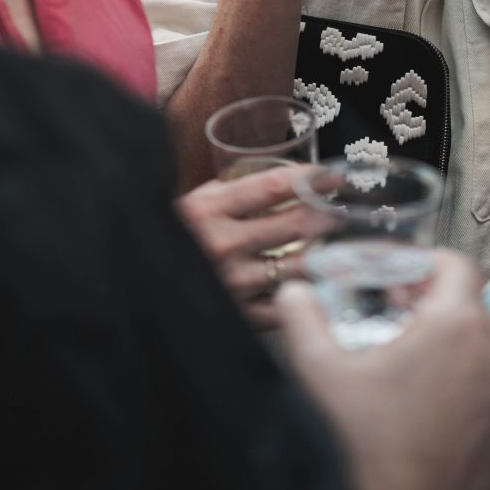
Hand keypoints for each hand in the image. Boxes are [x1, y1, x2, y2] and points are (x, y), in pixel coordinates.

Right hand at [177, 167, 330, 327]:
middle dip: (327, 214)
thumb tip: (290, 180)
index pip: (272, 187)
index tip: (334, 174)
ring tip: (337, 242)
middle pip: (293, 225)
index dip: (310, 178)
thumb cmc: (177, 236)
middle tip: (342, 209)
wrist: (147, 285)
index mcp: (207, 210)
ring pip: (298, 265)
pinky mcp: (240, 315)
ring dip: (325, 251)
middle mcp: (221, 246)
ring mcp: (232, 283)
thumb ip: (235, 192)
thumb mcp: (197, 203)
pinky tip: (320, 279)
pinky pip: (288, 301)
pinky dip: (308, 289)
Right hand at [276, 251, 489, 489]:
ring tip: (417, 372)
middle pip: (472, 307)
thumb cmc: (366, 444)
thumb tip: (293, 291)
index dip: (428, 265)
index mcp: (456, 325)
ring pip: (488, 352)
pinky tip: (437, 414)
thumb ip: (303, 319)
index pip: (458, 266)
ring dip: (457, 351)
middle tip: (400, 323)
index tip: (403, 280)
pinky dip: (475, 392)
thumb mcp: (322, 372)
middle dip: (437, 307)